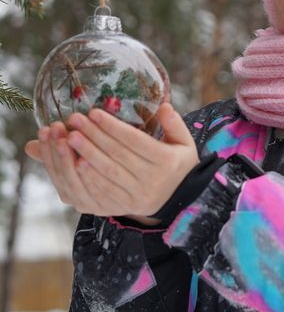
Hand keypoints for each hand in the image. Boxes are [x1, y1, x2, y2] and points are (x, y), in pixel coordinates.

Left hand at [24, 103, 198, 221]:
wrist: (179, 200)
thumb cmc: (177, 164)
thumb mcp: (184, 143)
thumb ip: (175, 124)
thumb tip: (163, 106)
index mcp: (166, 161)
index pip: (135, 141)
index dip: (113, 127)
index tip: (94, 112)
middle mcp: (152, 179)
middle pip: (118, 155)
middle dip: (94, 136)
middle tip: (75, 120)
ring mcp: (138, 195)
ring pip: (108, 173)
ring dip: (87, 154)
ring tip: (70, 138)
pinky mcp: (126, 206)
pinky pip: (103, 192)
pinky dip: (88, 178)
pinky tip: (75, 163)